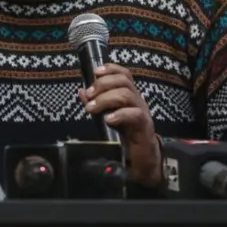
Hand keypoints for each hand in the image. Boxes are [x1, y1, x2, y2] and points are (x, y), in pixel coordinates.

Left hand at [79, 63, 161, 186]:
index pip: (124, 74)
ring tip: (92, 109)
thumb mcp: (106, 115)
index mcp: (128, 95)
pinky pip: (135, 114)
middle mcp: (136, 99)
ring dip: (106, 99)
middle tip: (89, 95)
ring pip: (127, 95)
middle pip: (123, 81)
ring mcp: (142, 111)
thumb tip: (81, 91)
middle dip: (103, 84)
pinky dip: (120, 114)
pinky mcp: (144, 126)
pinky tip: (108, 120)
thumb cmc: (124, 133)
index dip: (111, 69)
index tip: (95, 72)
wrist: (142, 156)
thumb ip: (95, 103)